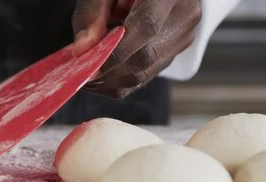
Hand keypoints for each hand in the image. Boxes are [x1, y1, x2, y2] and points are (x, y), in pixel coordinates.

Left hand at [72, 0, 201, 98]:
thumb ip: (91, 14)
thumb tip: (81, 50)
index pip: (147, 26)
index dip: (116, 51)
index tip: (88, 65)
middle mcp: (185, 14)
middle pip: (147, 55)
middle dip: (109, 71)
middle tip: (80, 74)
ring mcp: (184, 36)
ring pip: (146, 72)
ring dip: (111, 81)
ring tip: (87, 75)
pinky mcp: (175, 52)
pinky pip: (146, 77)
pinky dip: (118, 82)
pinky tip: (99, 77)